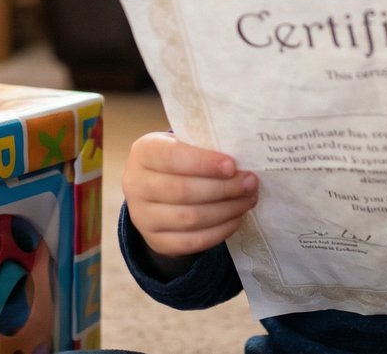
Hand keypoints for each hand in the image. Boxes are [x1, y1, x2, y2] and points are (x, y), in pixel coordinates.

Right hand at [122, 131, 258, 260]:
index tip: (232, 165)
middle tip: (250, 184)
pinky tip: (236, 219)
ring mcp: (142, 217)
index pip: (172, 157)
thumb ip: (204, 148)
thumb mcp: (183, 145)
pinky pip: (191, 242)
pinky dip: (218, 231)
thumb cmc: (179, 161)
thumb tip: (243, 159)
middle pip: (182, 191)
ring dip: (226, 210)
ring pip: (189, 218)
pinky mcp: (156, 241)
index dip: (203, 163)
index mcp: (143, 153)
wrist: (157, 191)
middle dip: (223, 188)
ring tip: (248, 200)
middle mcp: (135, 185)